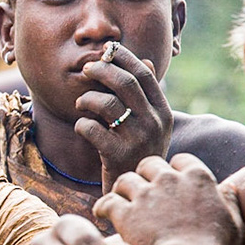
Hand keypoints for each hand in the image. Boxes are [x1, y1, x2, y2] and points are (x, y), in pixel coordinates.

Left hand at [72, 42, 173, 186]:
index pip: (144, 75)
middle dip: (102, 70)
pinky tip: (82, 127)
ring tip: (81, 103)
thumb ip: (148, 97)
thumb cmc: (139, 155)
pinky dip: (81, 124)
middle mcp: (154, 124)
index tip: (107, 49)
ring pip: (107, 104)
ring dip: (87, 98)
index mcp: (163, 113)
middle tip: (87, 69)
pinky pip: (91, 129)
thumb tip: (146, 62)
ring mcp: (137, 140)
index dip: (124, 57)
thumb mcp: (153, 127)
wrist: (136, 194)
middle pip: (125, 83)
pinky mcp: (118, 156)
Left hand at [97, 154, 238, 244]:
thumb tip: (228, 188)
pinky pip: (108, 201)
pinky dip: (103, 206)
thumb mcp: (233, 223)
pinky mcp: (126, 213)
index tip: (172, 182)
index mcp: (197, 178)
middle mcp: (169, 180)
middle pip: (149, 164)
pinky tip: (102, 213)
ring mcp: (146, 195)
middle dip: (145, 174)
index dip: (175, 170)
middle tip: (142, 190)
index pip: (181, 160)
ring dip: (123, 189)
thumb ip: (229, 202)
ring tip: (121, 200)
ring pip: (126, 179)